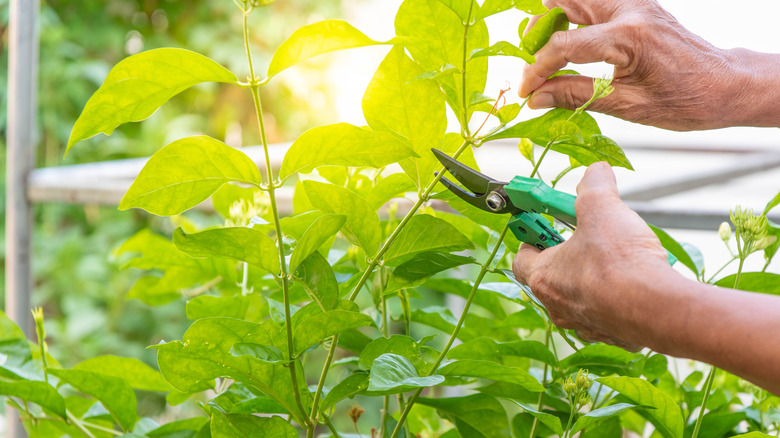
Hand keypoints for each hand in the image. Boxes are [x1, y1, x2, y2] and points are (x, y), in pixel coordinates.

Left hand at [512, 162, 669, 349]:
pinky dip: (616, 298)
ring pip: (580, 297)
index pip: (520, 260)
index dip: (532, 239)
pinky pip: (607, 313)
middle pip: (552, 278)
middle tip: (585, 238)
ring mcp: (585, 325)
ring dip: (591, 278)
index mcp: (543, 278)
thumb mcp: (602, 208)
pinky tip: (635, 282)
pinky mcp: (613, 335)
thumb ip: (594, 186)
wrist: (659, 308)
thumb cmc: (621, 262)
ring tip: (615, 258)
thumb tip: (596, 172)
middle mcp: (558, 307)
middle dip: (566, 256)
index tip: (546, 226)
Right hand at [518, 0, 750, 130]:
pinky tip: (572, 45)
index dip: (537, 70)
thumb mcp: (627, 105)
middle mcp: (630, 10)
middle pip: (566, 2)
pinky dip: (576, 20)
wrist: (726, 86)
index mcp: (628, 37)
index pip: (564, 46)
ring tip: (547, 52)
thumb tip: (538, 98)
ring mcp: (635, 5)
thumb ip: (576, 96)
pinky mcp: (638, 8)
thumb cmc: (687, 100)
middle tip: (531, 60)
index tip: (525, 90)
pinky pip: (596, 4)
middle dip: (540, 30)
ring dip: (557, 20)